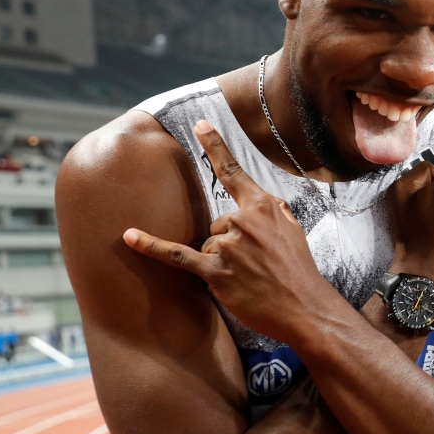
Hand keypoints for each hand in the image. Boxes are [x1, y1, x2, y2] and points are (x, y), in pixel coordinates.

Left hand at [122, 120, 333, 343]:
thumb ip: (272, 211)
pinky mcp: (215, 271)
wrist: (303, 308)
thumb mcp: (293, 229)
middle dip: (230, 242)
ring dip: (222, 261)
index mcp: (263, 206)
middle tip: (256, 264)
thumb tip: (258, 200)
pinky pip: (178, 255)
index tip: (199, 125)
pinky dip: (152, 246)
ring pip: (209, 243)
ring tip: (249, 277)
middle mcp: (244, 221)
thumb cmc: (298, 270)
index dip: (215, 146)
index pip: (233, 172)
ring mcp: (228, 246)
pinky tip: (130, 236)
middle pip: (217, 221)